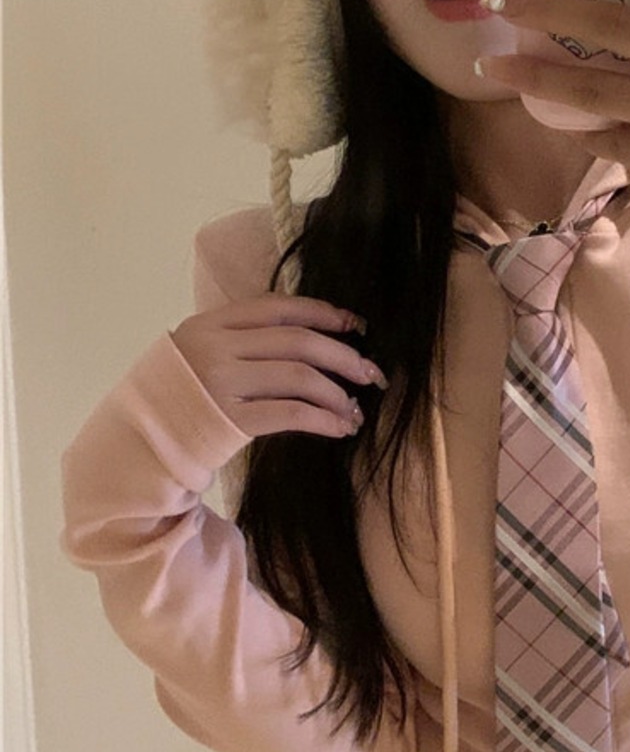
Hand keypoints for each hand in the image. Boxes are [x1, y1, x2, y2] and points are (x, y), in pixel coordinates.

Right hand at [170, 295, 385, 439]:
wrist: (135, 444)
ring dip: (336, 393)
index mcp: (211, 323)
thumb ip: (239, 338)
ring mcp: (222, 384)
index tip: (355, 324)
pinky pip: (291, 414)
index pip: (279, 308)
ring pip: (299, 377)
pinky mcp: (229, 421)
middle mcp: (217, 347)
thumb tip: (307, 334)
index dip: (323, 313)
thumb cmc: (174, 398)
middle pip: (297, 342)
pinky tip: (340, 427)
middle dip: (343, 356)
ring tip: (354, 408)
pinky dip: (323, 419)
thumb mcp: (196, 351)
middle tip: (371, 372)